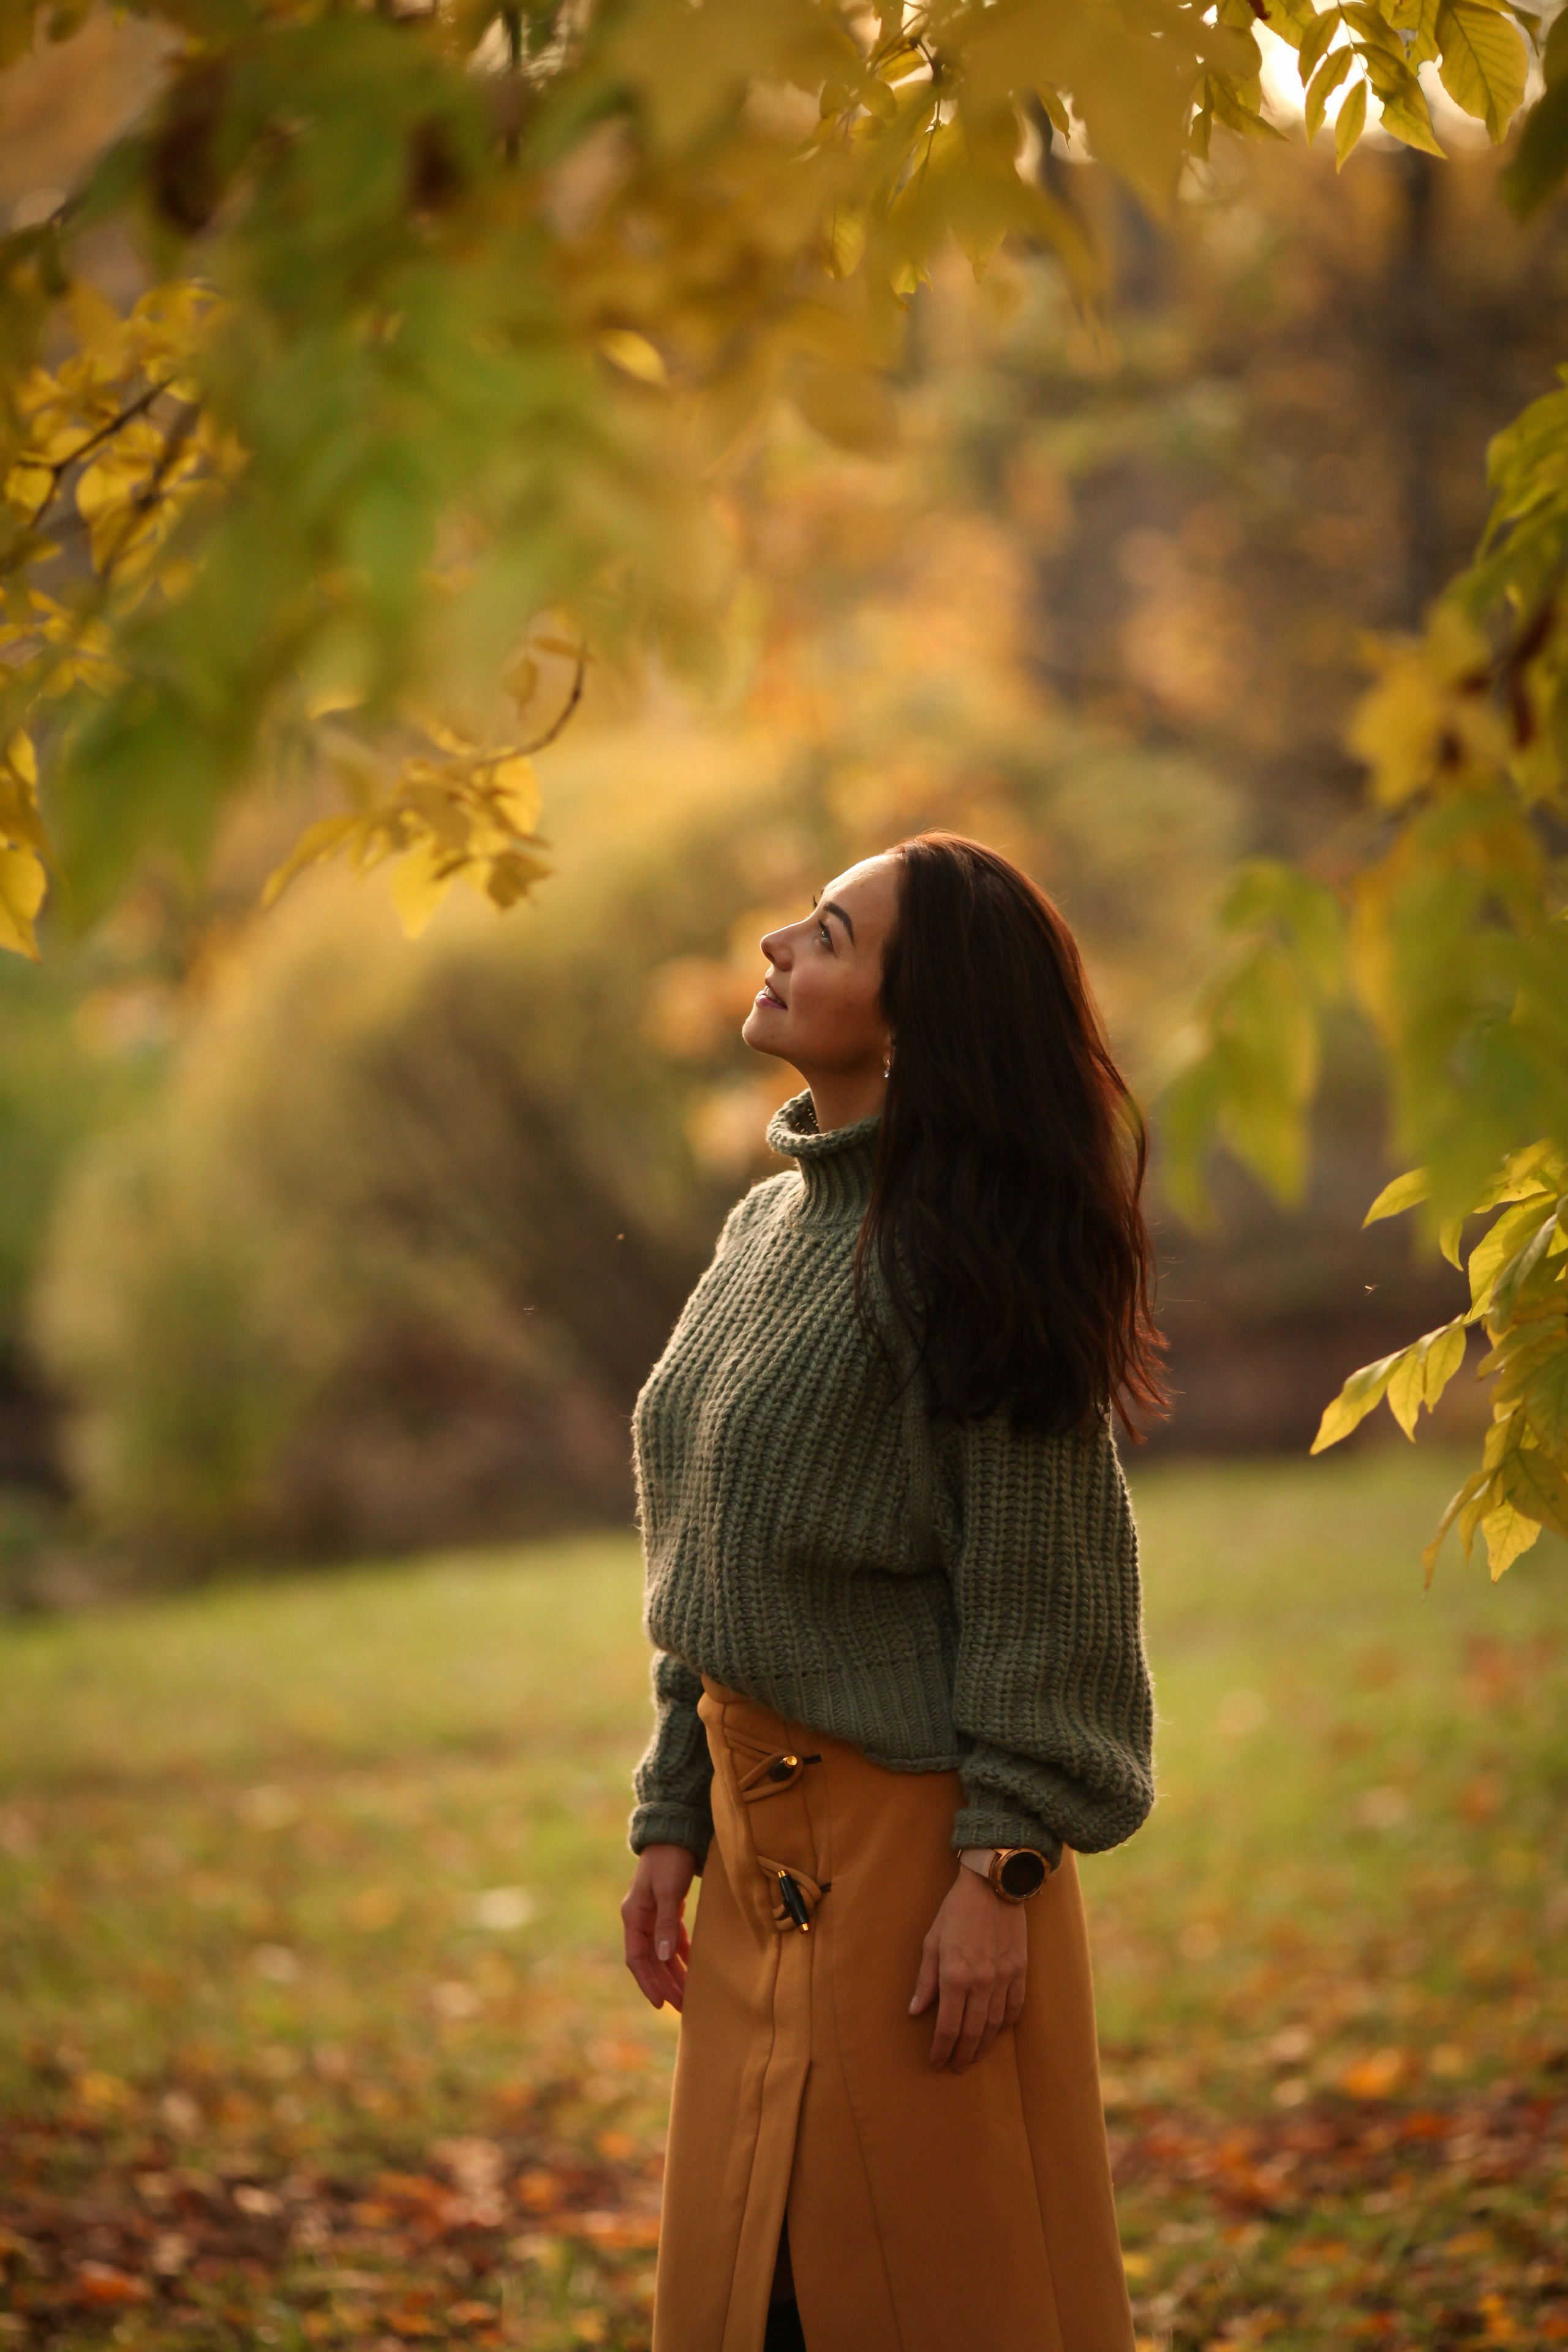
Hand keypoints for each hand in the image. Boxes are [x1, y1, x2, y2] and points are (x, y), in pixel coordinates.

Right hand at [622, 1843, 696, 2011]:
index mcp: (633, 1916)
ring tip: (688, 1996)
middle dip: (664, 1984)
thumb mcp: (669, 1890)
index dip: (647, 1982)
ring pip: (661, 1953)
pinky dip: (681, 1955)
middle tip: (681, 2008)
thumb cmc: (670, 1859)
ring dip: (674, 1974)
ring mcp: (652, 1915)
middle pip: (650, 1961)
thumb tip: (662, 1957)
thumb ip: (666, 1923)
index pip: (637, 1958)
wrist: (674, 1833)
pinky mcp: (666, 1910)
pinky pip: (671, 1940)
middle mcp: (639, 1919)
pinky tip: (693, 1969)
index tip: (660, 2003)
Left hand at [909, 1864, 1027, 2071]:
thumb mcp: (932, 1942)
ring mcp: (1003, 1978)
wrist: (993, 1886)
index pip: (947, 2026)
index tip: (936, 2062)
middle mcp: (981, 1982)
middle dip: (962, 2055)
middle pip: (972, 2033)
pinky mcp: (1020, 1971)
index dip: (941, 2049)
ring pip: (994, 2026)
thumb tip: (915, 2012)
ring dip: (983, 2046)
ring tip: (973, 2057)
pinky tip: (997, 2032)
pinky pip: (1015, 2008)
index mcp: (954, 1976)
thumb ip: (925, 1980)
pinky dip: (1006, 2025)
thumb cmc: (956, 1911)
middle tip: (955, 2068)